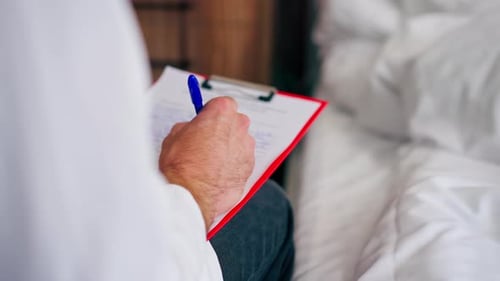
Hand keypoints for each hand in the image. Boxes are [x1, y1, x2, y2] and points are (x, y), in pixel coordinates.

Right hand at [159, 97, 254, 230]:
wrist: (191, 196)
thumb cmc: (181, 166)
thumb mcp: (174, 135)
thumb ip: (190, 127)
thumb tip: (192, 128)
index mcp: (222, 113)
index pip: (223, 104)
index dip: (212, 114)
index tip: (206, 120)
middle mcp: (239, 128)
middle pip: (234, 123)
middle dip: (222, 130)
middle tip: (205, 142)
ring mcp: (247, 149)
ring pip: (239, 144)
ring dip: (228, 150)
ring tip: (208, 163)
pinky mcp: (250, 169)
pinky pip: (241, 162)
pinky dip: (232, 167)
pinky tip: (215, 175)